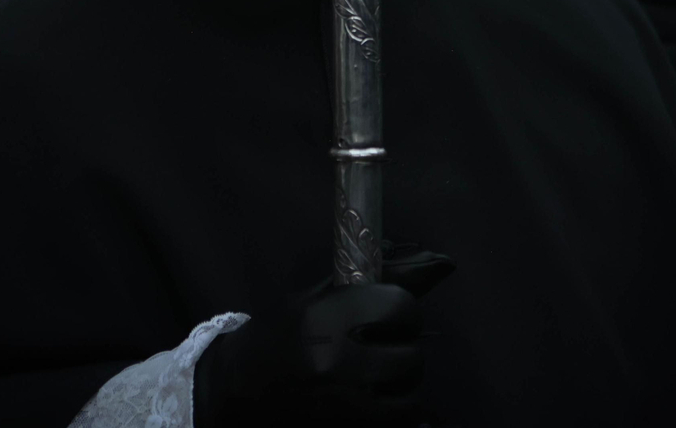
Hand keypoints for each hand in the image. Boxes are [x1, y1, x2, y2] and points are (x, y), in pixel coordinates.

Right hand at [195, 245, 454, 426]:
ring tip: (377, 380)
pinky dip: (393, 415)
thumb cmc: (276, 337)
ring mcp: (340, 406)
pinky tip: (373, 402)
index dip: (404, 312)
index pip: (399, 308)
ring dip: (401, 389)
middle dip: (403, 354)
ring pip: (408, 399)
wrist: (232, 393)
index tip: (393, 317)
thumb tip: (443, 264)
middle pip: (409, 359)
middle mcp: (334, 363)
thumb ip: (376, 282)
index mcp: (325, 319)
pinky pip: (396, 424)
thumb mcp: (315, 299)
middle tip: (384, 352)